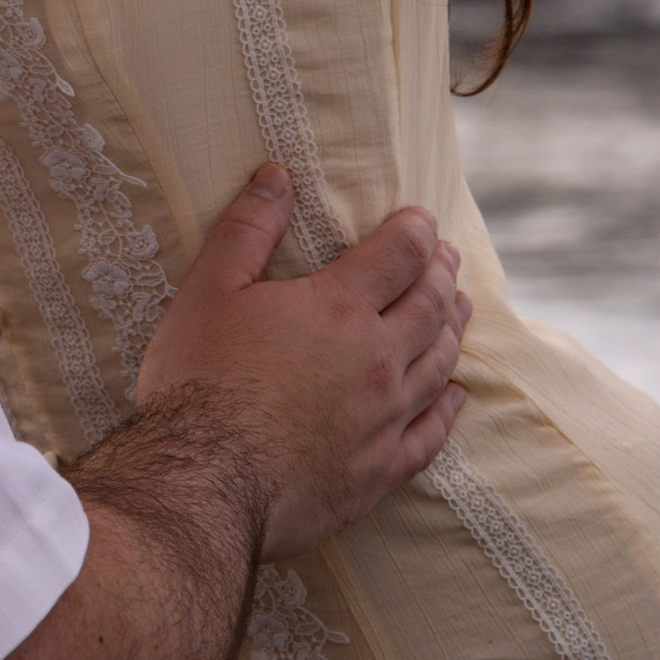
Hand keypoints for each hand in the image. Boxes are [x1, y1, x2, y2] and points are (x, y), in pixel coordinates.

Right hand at [135, 165, 467, 559]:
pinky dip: (449, 407)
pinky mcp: (381, 470)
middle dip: (442, 273)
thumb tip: (277, 176)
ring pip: (440, 364)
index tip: (422, 218)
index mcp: (339, 308)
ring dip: (454, 329)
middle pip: (431, 305)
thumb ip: (247, 230)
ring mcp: (385, 418)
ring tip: (460, 308)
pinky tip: (456, 396)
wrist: (203, 483)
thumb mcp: (208, 291)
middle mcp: (377, 359)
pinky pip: (432, 434)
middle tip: (447, 257)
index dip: (417, 229)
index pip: (401, 254)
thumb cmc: (198, 381)